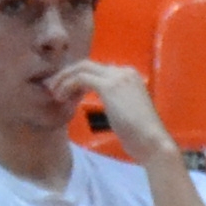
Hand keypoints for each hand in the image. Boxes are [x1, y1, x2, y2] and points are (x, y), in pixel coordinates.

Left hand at [53, 58, 175, 161]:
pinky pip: (81, 78)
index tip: (66, 92)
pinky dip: (67, 85)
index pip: (97, 70)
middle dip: (67, 74)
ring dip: (64, 79)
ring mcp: (117, 77)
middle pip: (87, 64)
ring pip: (81, 68)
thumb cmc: (140, 135)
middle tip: (53, 88)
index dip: (78, 78)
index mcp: (129, 76)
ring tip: (54, 94)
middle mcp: (124, 71)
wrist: (152, 141)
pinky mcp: (109, 86)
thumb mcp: (125, 112)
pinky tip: (61, 98)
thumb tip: (104, 104)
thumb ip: (115, 102)